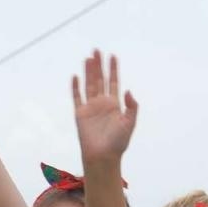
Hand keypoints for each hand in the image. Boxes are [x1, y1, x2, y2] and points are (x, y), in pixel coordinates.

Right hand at [72, 50, 137, 164]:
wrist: (103, 156)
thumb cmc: (118, 142)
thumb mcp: (130, 123)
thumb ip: (132, 106)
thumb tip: (129, 90)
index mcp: (115, 104)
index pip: (114, 82)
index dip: (113, 69)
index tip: (113, 56)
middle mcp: (102, 103)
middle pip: (100, 79)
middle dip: (99, 65)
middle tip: (97, 50)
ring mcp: (90, 108)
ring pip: (89, 85)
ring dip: (88, 71)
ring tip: (88, 58)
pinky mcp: (80, 114)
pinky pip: (77, 97)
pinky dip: (75, 87)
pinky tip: (76, 76)